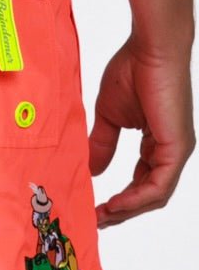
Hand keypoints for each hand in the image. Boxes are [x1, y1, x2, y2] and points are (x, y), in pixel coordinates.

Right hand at [89, 35, 194, 227]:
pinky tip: (116, 203)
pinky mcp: (177, 148)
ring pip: (155, 195)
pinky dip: (136, 198)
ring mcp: (177, 151)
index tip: (93, 208)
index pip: (141, 182)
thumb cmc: (132, 71)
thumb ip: (103, 145)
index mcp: (158, 144)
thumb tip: (93, 170)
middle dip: (121, 211)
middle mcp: (171, 151)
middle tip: (95, 220)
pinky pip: (159, 185)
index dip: (118, 199)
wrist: (149, 49)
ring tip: (102, 216)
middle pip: (149, 195)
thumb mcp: (108, 117)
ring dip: (127, 210)